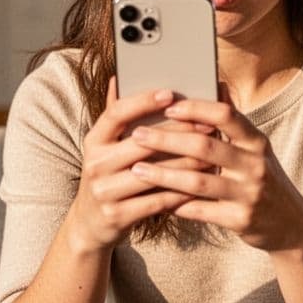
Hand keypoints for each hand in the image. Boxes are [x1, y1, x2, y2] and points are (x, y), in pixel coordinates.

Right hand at [66, 79, 212, 253]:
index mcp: (94, 140)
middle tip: (208, 124)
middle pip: (142, 143)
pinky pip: (157, 201)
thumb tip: (119, 78)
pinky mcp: (118, 215)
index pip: (116, 113)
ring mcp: (105, 191)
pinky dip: (182, 192)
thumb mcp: (105, 147)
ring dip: (187, 163)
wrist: (90, 225)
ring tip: (213, 154)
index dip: (143, 101)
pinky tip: (201, 184)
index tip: (170, 93)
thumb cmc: (108, 177)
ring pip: (154, 173)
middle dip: (179, 132)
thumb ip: (115, 116)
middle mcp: (95, 163)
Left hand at [128, 90, 302, 251]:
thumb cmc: (263, 178)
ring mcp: (249, 194)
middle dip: (167, 140)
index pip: (225, 115)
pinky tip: (154, 199)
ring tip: (137, 170)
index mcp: (257, 141)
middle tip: (137, 135)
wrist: (290, 224)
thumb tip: (217, 82)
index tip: (167, 106)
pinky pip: (201, 211)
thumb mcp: (255, 148)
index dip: (195, 109)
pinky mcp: (240, 220)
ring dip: (164, 174)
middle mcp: (255, 165)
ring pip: (198, 182)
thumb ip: (234, 120)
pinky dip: (175, 204)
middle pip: (205, 146)